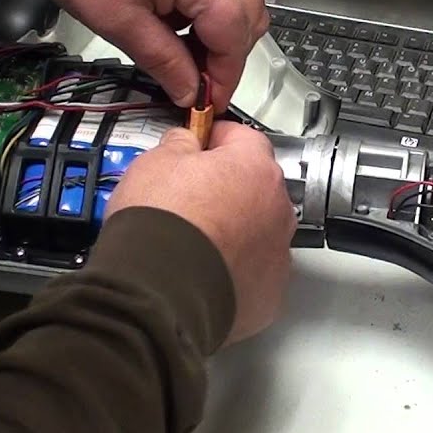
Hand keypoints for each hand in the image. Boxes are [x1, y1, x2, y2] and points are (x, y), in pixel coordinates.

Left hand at [43, 0, 268, 110]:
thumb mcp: (120, 23)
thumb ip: (164, 62)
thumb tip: (189, 91)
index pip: (235, 37)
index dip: (225, 77)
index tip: (209, 102)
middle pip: (250, 18)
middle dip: (228, 56)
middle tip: (195, 81)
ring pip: (241, 0)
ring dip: (220, 33)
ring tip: (181, 50)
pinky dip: (209, 8)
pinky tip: (177, 20)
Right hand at [105, 122, 294, 344]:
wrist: (160, 292)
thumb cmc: (161, 228)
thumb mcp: (155, 162)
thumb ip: (179, 144)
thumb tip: (184, 142)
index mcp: (255, 169)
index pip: (244, 138)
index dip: (215, 141)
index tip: (198, 147)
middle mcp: (277, 210)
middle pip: (256, 188)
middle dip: (228, 190)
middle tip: (190, 200)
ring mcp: (277, 254)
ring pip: (259, 232)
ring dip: (235, 232)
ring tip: (194, 242)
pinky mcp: (269, 293)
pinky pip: (254, 273)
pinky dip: (234, 271)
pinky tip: (204, 272)